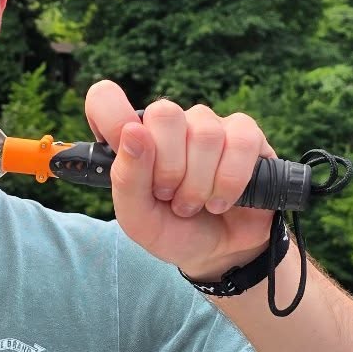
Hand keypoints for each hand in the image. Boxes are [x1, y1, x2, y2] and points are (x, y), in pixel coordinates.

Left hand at [84, 80, 275, 279]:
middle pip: (164, 113)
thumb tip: (133, 132)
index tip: (120, 147)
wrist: (220, 254)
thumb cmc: (173, 230)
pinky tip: (222, 200)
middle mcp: (170, 126)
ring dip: (200, 183)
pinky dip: (230, 181)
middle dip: (169, 168)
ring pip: (205, 133)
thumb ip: (127, 179)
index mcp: (134, 140)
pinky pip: (240, 142)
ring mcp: (208, 126)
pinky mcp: (246, 134)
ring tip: (195, 204)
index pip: (106, 98)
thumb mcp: (138, 218)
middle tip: (170, 196)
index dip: (110, 115)